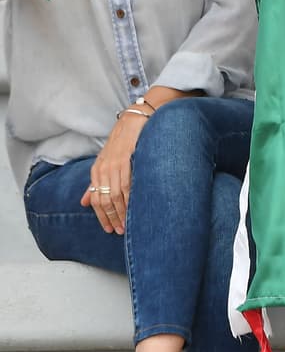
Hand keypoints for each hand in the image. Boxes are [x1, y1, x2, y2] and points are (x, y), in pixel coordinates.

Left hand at [80, 112, 146, 233]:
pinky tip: (134, 208)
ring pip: (115, 195)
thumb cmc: (121, 143)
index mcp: (96, 172)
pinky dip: (129, 199)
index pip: (95, 200)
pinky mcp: (126, 160)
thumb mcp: (105, 162)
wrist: (133, 121)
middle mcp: (102, 170)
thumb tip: (84, 202)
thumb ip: (95, 183)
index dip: (101, 216)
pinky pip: (126, 184)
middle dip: (111, 218)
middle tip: (119, 231)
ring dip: (121, 212)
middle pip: (104, 200)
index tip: (109, 229)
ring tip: (127, 224)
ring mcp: (114, 165)